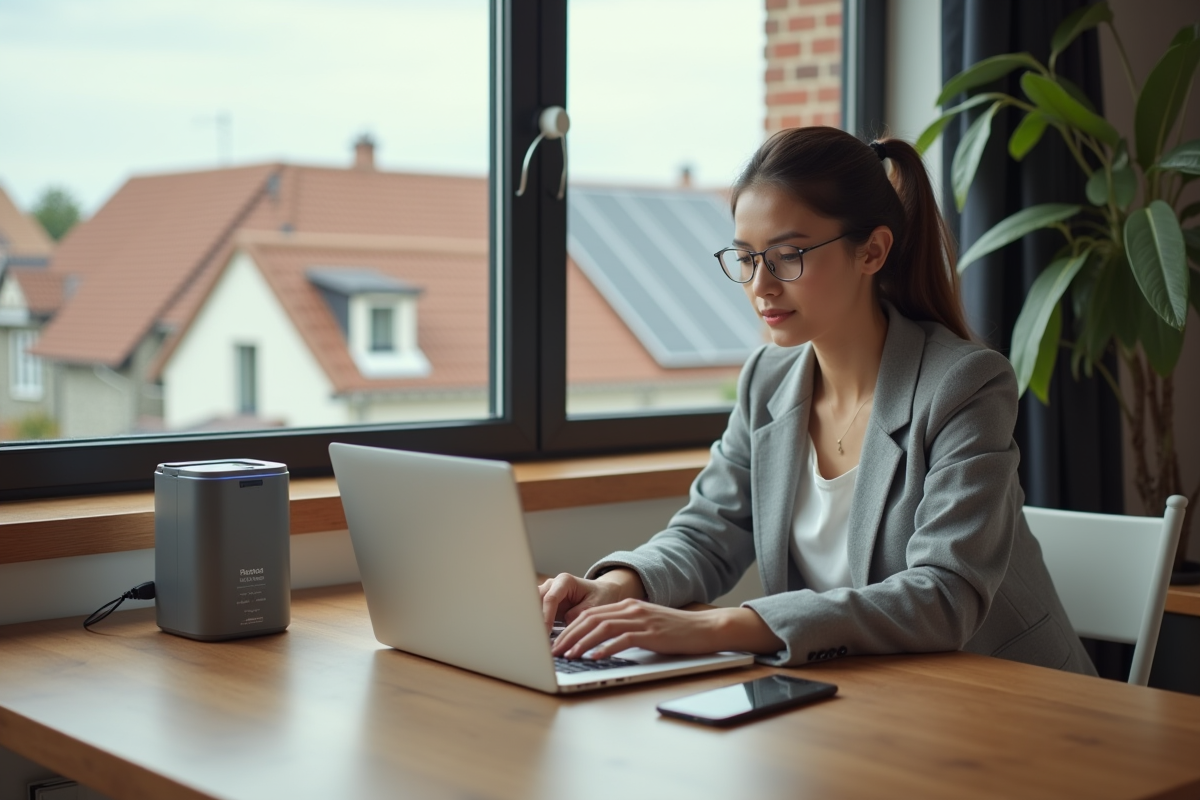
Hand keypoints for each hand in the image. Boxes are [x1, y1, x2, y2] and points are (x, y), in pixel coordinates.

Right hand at [538, 571, 639, 630]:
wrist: (602, 592)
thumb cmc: (600, 596)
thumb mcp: (594, 606)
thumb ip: (578, 614)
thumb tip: (564, 625)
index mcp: (564, 581)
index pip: (550, 599)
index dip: (546, 616)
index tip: (545, 632)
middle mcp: (552, 585)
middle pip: (536, 600)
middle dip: (534, 618)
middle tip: (535, 636)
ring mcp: (546, 593)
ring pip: (532, 605)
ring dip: (532, 621)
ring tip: (534, 637)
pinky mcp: (544, 603)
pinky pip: (535, 612)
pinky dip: (535, 623)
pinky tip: (536, 636)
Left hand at [551, 602, 784, 659]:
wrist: (705, 628)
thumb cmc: (675, 631)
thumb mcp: (646, 624)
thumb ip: (624, 628)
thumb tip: (598, 643)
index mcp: (627, 605)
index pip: (589, 614)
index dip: (569, 628)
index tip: (556, 643)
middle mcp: (631, 608)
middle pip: (590, 619)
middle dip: (568, 636)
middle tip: (554, 652)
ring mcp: (641, 619)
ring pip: (602, 627)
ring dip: (581, 643)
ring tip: (568, 656)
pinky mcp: (651, 632)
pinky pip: (622, 639)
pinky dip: (605, 649)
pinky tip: (594, 658)